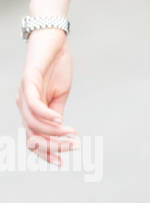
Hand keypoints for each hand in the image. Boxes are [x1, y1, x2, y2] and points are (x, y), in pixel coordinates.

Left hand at [16, 29, 78, 165]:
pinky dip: (46, 115)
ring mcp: (24, 94)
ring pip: (34, 123)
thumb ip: (57, 113)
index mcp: (31, 109)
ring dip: (54, 132)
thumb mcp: (60, 94)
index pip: (34, 138)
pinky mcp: (29, 81)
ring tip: (72, 135)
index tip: (62, 161)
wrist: (53, 41)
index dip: (46, 152)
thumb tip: (60, 133)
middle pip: (32, 135)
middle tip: (72, 148)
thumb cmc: (57, 66)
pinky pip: (34, 105)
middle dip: (51, 146)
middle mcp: (23, 104)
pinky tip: (60, 120)